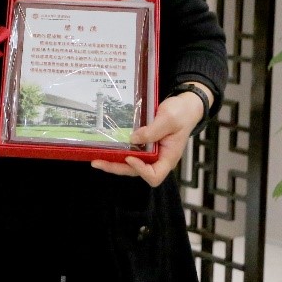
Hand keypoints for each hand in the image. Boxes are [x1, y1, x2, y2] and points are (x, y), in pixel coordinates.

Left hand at [90, 83, 209, 186]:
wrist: (185, 106)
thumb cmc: (182, 113)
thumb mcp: (169, 119)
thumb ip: (153, 131)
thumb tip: (133, 139)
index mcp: (169, 157)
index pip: (154, 175)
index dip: (141, 170)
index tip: (130, 157)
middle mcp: (158, 159)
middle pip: (136, 172)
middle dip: (117, 168)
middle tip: (98, 162)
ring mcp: (151, 153)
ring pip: (130, 164)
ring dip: (114, 162)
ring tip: (96, 159)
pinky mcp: (144, 145)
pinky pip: (130, 153)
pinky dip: (118, 153)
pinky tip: (105, 148)